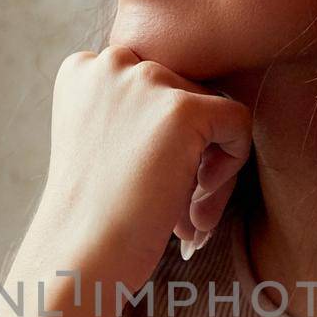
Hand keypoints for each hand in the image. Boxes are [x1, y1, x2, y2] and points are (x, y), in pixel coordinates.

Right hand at [27, 45, 253, 293]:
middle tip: (176, 207)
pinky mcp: (182, 110)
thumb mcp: (101, 144)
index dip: (160, 135)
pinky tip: (199, 201)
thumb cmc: (93, 215)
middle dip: (189, 151)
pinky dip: (233, 163)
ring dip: (209, 163)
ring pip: (213, 110)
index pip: (154, 84)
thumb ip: (136, 114)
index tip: (148, 180)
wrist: (79, 253)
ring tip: (186, 214)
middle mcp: (111, 63)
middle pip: (185, 93)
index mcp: (83, 69)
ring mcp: (146, 82)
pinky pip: (237, 122)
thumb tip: (205, 109)